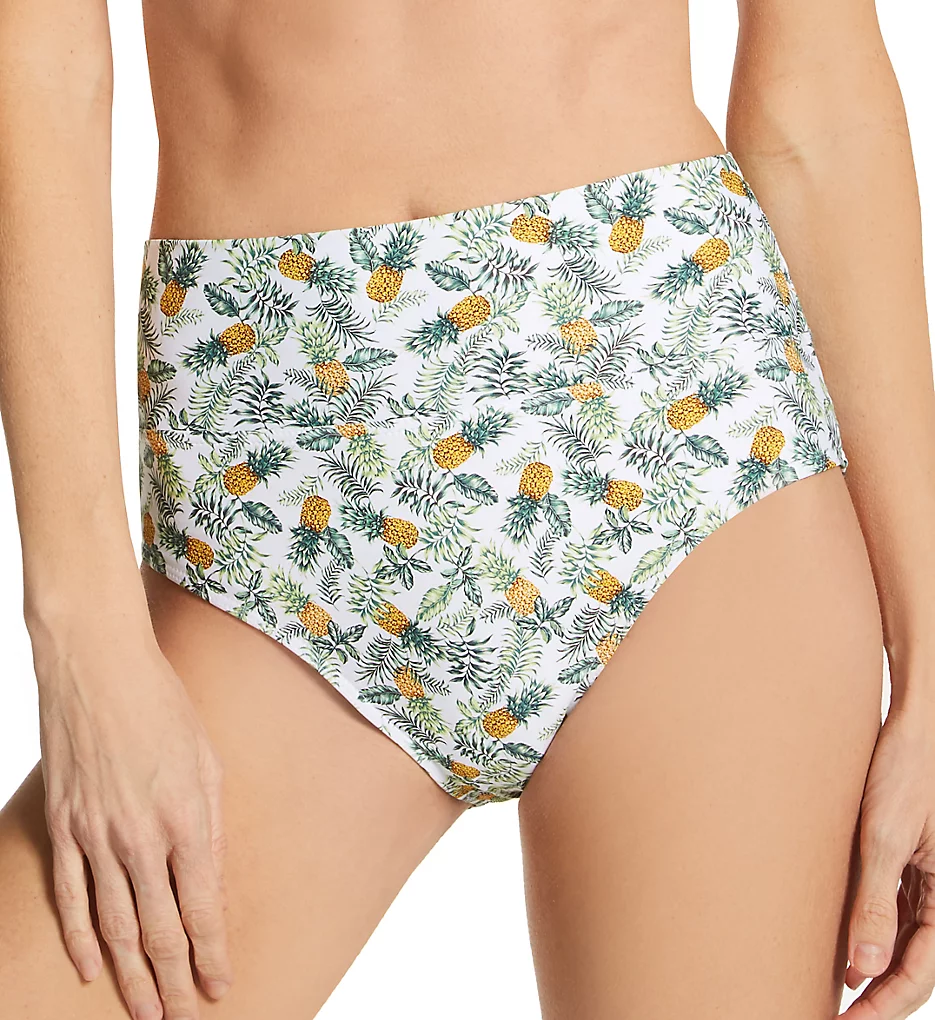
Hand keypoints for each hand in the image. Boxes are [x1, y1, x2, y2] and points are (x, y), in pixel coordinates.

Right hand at [31, 615, 230, 1019]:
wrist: (98, 669)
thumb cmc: (164, 706)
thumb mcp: (208, 761)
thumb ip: (211, 825)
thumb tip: (212, 877)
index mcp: (186, 820)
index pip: (202, 908)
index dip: (212, 954)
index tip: (221, 984)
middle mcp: (140, 839)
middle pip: (159, 930)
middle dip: (175, 980)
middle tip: (185, 1017)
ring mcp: (95, 837)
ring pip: (115, 925)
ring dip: (131, 974)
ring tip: (146, 1011)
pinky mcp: (63, 828)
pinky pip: (70, 897)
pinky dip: (81, 937)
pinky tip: (91, 969)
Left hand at [844, 701, 934, 1018]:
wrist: (911, 728)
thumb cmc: (903, 773)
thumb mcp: (884, 836)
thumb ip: (875, 901)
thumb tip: (863, 967)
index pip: (919, 974)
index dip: (883, 1006)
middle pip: (911, 965)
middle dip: (876, 998)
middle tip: (833, 1017)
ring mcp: (926, 882)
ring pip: (902, 943)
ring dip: (871, 971)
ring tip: (832, 994)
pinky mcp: (908, 865)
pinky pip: (894, 914)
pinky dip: (869, 936)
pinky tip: (843, 951)